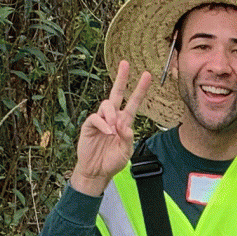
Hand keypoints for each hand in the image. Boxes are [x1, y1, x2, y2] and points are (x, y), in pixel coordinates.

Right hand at [70, 60, 152, 196]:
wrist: (96, 172)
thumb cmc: (112, 161)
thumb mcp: (126, 152)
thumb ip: (128, 138)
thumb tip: (125, 126)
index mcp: (124, 122)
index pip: (133, 102)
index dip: (140, 89)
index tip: (147, 75)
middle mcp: (113, 118)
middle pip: (117, 93)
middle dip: (121, 78)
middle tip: (125, 63)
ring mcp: (100, 120)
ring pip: (106, 105)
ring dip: (112, 114)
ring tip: (113, 129)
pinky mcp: (89, 125)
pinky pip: (96, 118)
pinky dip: (103, 123)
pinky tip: (107, 131)